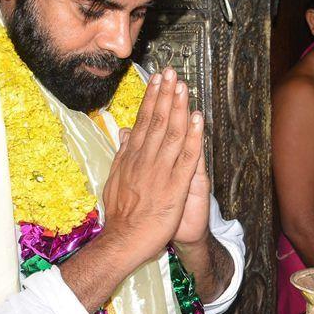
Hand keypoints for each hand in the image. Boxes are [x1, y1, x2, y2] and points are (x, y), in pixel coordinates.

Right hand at [102, 68, 203, 264]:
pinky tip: (198, 119)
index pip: (143, 122)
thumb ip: (122, 154)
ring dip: (178, 108)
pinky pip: (187, 157)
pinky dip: (193, 136)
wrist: (125, 241)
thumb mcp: (116, 179)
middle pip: (156, 122)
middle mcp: (145, 159)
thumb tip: (124, 132)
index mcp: (132, 157)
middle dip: (164, 95)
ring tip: (183, 86)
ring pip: (171, 134)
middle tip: (171, 72)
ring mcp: (160, 171)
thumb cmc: (121, 214)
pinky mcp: (175, 186)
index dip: (151, 99)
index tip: (157, 80)